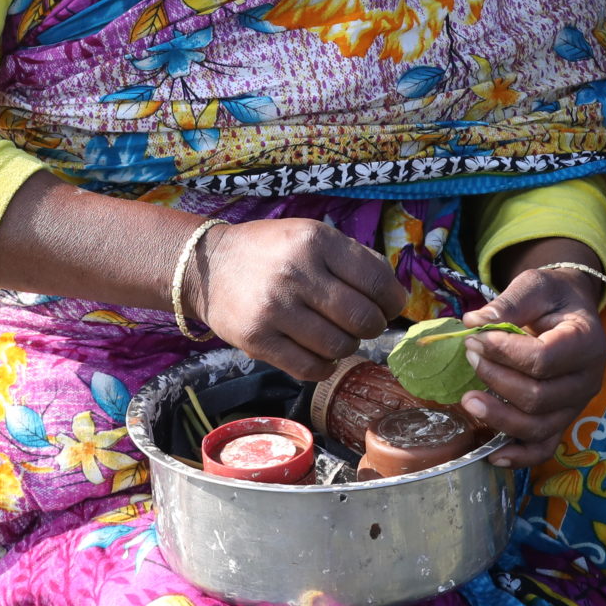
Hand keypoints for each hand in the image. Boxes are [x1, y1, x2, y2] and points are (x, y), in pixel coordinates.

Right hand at [190, 218, 407, 382]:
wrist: (209, 266)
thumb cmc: (272, 252)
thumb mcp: (312, 236)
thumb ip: (355, 260)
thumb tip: (395, 295)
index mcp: (316, 241)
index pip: (377, 281)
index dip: (392, 301)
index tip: (388, 306)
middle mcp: (296, 273)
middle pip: (362, 318)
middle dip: (371, 326)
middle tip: (361, 323)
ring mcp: (274, 309)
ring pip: (339, 347)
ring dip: (346, 346)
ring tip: (335, 336)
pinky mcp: (256, 340)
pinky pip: (310, 369)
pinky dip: (324, 367)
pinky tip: (320, 355)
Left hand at [457, 266, 605, 466]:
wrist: (570, 310)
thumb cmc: (553, 297)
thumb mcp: (534, 286)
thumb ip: (508, 303)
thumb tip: (474, 322)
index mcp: (586, 342)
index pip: (543, 359)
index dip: (504, 352)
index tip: (475, 338)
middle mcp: (588, 380)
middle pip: (539, 397)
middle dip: (496, 381)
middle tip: (469, 357)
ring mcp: (576, 405)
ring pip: (539, 427)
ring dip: (499, 418)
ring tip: (467, 400)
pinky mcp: (563, 419)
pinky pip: (545, 448)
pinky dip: (520, 457)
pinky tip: (493, 454)